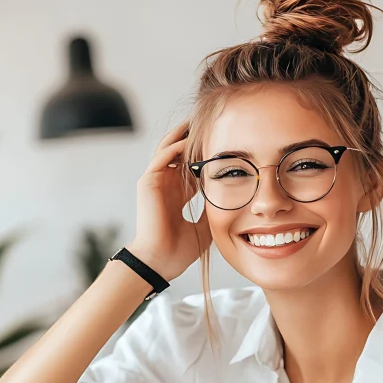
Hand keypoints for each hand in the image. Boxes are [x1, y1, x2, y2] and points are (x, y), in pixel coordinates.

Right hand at [129, 119, 211, 280]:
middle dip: (195, 138)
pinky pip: (162, 156)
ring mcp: (155, 182)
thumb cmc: (179, 250)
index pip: (192, 168)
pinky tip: (189, 138)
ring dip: (183, 135)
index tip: (225, 144)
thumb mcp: (204, 227)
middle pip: (180, 153)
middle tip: (213, 122)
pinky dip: (175, 146)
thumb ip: (214, 211)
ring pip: (169, 149)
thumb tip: (234, 203)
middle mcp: (166, 185)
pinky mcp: (148, 182)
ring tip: (199, 120)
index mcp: (177, 196)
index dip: (207, 156)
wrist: (160, 261)